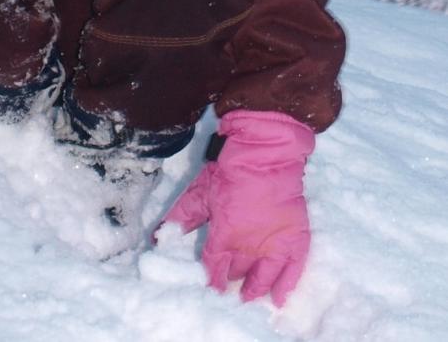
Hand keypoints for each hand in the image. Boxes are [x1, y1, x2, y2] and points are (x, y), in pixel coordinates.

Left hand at [157, 110, 314, 305]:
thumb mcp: (200, 191)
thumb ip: (181, 216)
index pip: (214, 268)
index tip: (207, 290)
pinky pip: (292, 271)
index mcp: (224, 235)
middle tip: (227, 290)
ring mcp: (274, 244)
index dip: (210, 280)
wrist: (266, 152)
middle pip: (237, 274)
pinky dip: (285, 287)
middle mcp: (249, 246)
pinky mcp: (295, 238)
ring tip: (247, 299)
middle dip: (230, 281)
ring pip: (262, 279)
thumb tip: (157, 237)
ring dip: (253, 290)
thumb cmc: (230, 169)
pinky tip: (277, 300)